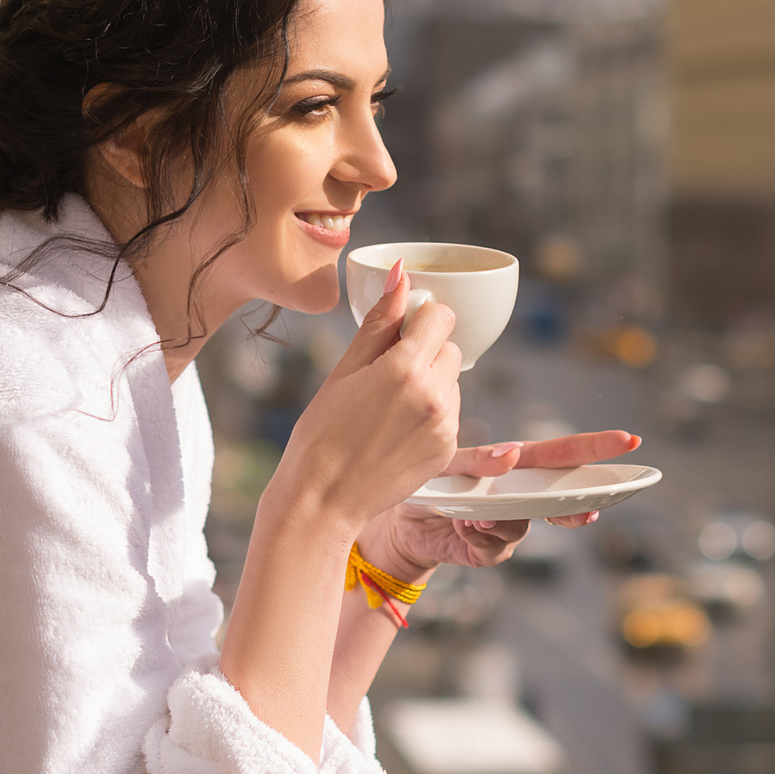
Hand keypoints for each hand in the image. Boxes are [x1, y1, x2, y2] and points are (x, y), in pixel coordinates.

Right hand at [271, 260, 464, 531]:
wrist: (323, 499)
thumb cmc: (322, 432)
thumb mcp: (345, 369)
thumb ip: (380, 321)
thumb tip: (401, 274)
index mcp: (406, 368)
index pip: (441, 317)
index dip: (420, 320)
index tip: (398, 334)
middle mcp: (435, 396)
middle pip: (450, 348)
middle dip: (425, 352)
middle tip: (386, 376)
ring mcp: (445, 426)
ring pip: (453, 381)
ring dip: (431, 383)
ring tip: (388, 408)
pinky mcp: (447, 450)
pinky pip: (451, 414)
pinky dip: (432, 414)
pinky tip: (396, 430)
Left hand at [360, 430, 642, 581]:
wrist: (391, 522)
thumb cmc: (419, 480)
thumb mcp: (442, 463)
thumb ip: (476, 461)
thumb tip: (510, 454)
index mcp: (512, 464)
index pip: (561, 453)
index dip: (596, 448)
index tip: (629, 442)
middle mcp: (517, 494)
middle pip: (559, 496)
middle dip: (582, 501)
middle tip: (595, 510)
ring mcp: (505, 524)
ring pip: (524, 526)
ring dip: (501, 522)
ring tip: (473, 516)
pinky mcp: (488, 550)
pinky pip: (497, 549)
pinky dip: (479, 539)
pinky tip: (461, 527)